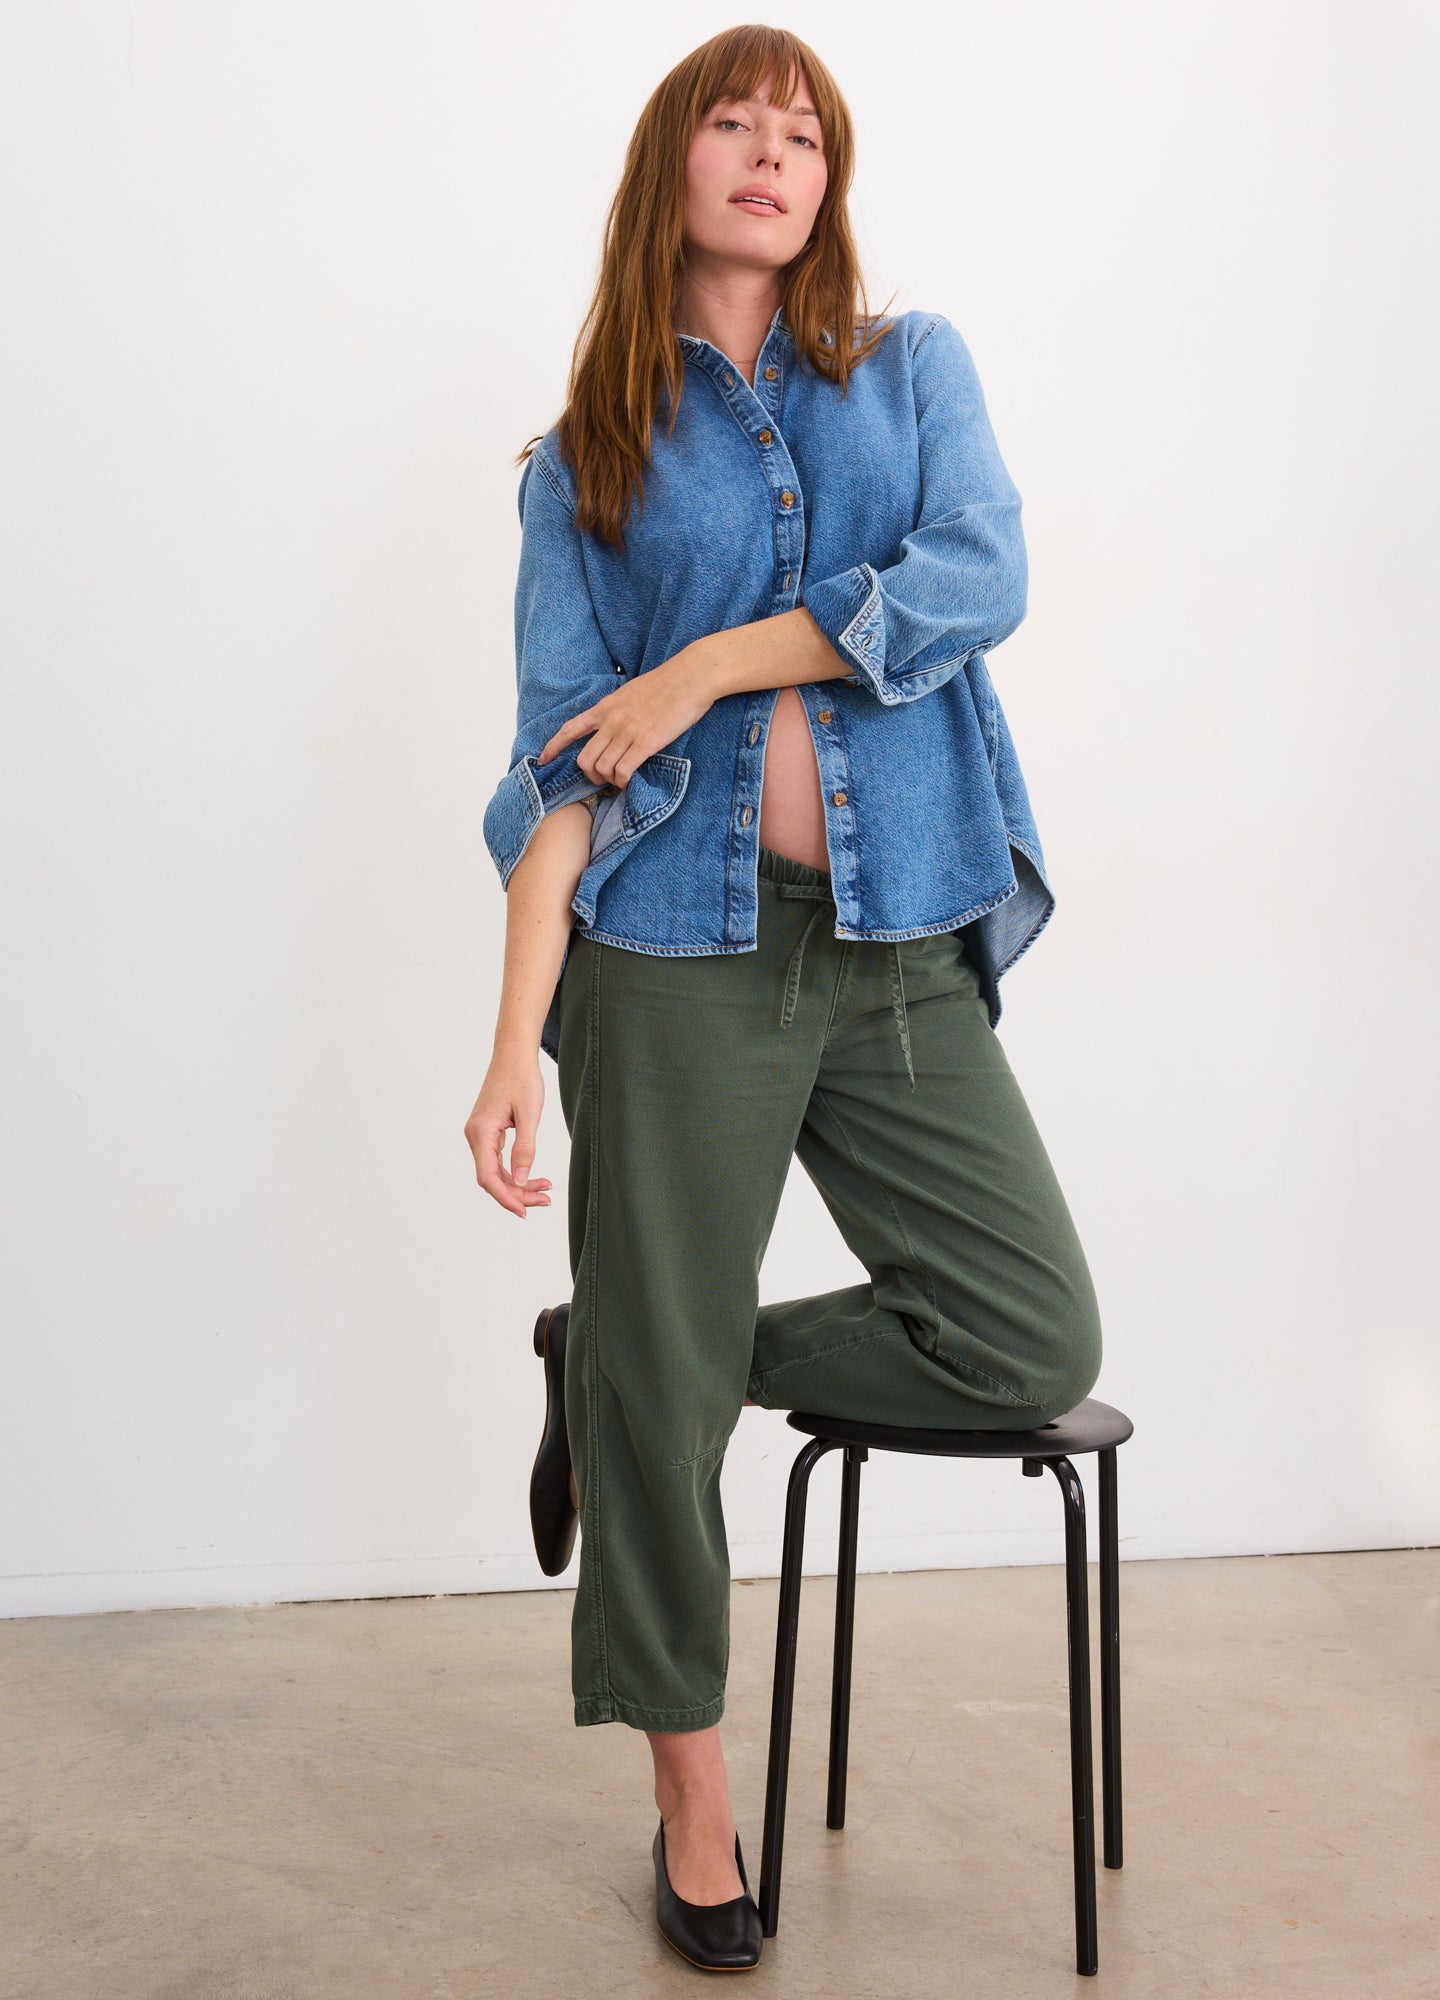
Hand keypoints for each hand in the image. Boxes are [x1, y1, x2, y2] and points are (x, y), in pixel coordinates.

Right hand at [464, 1048, 553, 1219]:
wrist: (514, 1055)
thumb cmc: (522, 1079)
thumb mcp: (530, 1115)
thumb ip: (525, 1149)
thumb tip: (519, 1181)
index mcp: (481, 1132)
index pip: (488, 1177)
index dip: (506, 1197)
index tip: (524, 1211)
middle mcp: (475, 1136)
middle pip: (492, 1177)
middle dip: (517, 1193)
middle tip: (545, 1200)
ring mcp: (480, 1134)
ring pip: (496, 1170)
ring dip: (518, 1184)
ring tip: (545, 1190)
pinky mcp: (488, 1131)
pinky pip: (498, 1159)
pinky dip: (515, 1170)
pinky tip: (534, 1177)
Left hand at [536, 646, 715, 787]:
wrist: (691, 675)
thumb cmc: (668, 683)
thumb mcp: (632, 691)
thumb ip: (619, 709)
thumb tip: (615, 724)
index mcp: (606, 707)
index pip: (570, 729)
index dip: (553, 747)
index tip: (543, 761)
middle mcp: (611, 721)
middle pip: (584, 759)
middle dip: (590, 776)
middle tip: (604, 780)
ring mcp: (627, 732)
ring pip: (601, 768)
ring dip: (609, 781)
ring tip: (620, 781)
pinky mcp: (646, 742)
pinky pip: (623, 770)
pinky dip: (623, 782)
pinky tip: (630, 782)